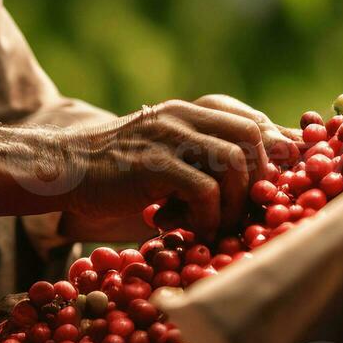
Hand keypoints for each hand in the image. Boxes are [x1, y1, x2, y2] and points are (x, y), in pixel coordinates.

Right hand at [54, 95, 301, 241]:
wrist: (65, 169)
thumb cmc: (117, 171)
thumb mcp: (163, 150)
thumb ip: (199, 155)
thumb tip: (251, 179)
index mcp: (189, 111)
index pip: (251, 120)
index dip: (273, 153)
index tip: (276, 185)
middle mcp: (183, 116)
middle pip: (252, 136)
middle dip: (260, 179)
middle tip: (248, 211)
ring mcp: (168, 138)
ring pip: (234, 163)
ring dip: (236, 204)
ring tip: (219, 226)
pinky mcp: (154, 166)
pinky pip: (205, 190)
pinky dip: (208, 217)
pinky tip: (193, 231)